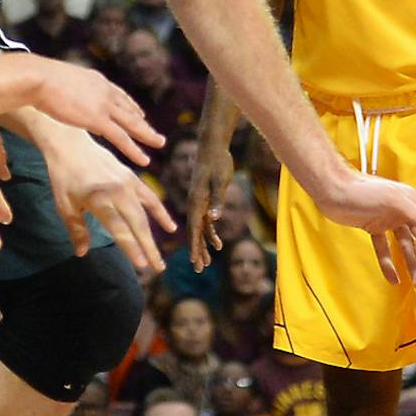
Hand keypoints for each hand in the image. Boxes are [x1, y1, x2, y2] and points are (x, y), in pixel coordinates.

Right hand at [23, 58, 164, 166]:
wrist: (38, 78)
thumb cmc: (38, 78)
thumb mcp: (59, 80)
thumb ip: (68, 89)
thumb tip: (61, 94)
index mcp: (97, 80)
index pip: (119, 95)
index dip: (131, 106)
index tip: (139, 114)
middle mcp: (105, 91)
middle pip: (129, 110)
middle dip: (143, 123)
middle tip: (155, 133)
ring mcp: (103, 105)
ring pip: (131, 124)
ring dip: (147, 135)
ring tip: (160, 143)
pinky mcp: (98, 119)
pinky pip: (121, 137)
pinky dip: (134, 149)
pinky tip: (144, 159)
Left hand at [31, 129, 175, 270]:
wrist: (71, 145)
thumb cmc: (64, 178)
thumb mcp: (64, 206)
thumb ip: (76, 230)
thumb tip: (82, 253)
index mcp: (98, 199)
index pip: (119, 228)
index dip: (131, 247)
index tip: (142, 265)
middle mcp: (116, 191)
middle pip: (137, 224)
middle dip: (148, 248)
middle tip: (157, 269)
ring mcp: (127, 183)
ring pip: (145, 214)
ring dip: (154, 236)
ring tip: (160, 258)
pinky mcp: (132, 177)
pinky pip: (150, 198)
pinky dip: (160, 213)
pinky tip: (170, 228)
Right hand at [184, 142, 235, 272]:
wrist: (212, 145)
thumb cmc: (218, 161)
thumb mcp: (220, 181)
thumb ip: (218, 200)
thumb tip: (214, 218)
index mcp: (197, 202)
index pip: (195, 229)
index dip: (195, 247)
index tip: (195, 262)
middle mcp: (195, 204)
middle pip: (195, 232)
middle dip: (197, 252)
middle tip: (199, 270)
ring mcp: (199, 202)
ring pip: (200, 229)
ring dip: (203, 246)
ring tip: (207, 263)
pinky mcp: (205, 199)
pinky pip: (206, 221)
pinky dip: (210, 233)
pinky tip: (217, 244)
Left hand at [310, 171, 415, 288]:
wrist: (332, 189)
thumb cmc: (363, 190)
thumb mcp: (392, 200)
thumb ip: (414, 212)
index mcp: (411, 202)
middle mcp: (402, 211)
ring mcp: (387, 220)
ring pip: (404, 247)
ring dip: (412, 266)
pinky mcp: (372, 227)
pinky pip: (383, 249)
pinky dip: (388, 263)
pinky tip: (393, 279)